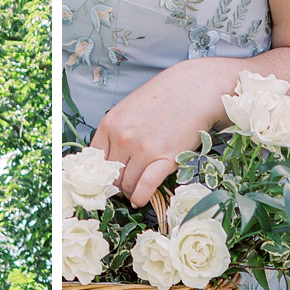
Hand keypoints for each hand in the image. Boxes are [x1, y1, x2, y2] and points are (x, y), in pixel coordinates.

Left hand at [92, 56, 236, 203]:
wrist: (194, 89)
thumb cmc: (163, 98)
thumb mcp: (129, 109)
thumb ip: (116, 132)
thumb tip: (106, 162)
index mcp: (110, 124)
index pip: (95, 161)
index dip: (101, 174)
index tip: (108, 178)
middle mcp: (123, 138)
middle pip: (111, 176)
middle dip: (116, 184)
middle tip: (124, 185)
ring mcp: (144, 149)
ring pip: (127, 184)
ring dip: (130, 191)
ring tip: (135, 189)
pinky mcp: (165, 158)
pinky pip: (145, 187)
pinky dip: (140, 197)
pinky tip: (139, 200)